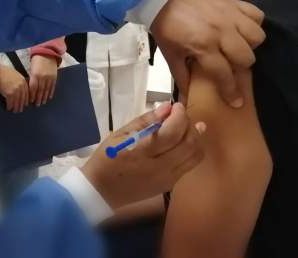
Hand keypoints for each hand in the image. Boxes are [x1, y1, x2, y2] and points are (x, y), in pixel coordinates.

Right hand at [0, 65, 28, 112]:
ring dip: (16, 107)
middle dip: (21, 105)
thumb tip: (20, 91)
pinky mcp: (9, 93)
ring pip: (17, 102)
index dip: (25, 100)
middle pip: (23, 98)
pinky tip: (8, 108)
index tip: (25, 104)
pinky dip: (9, 106)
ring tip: (15, 111)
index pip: (27, 93)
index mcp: (23, 81)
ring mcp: (15, 90)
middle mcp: (21, 86)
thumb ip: (19, 82)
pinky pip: (10, 102)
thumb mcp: (15, 75)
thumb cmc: (3, 72)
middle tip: (20, 109)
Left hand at [28, 55, 58, 105]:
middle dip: (38, 98)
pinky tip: (49, 97)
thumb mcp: (32, 69)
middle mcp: (43, 77)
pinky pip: (52, 86)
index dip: (32, 95)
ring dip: (44, 97)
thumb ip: (32, 78)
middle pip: (40, 90)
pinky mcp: (54, 77)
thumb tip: (30, 89)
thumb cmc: (37, 61)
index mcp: (35, 75)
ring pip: (46, 90)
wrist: (47, 53)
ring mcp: (49, 77)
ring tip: (43, 102)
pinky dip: (50, 92)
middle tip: (37, 105)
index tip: (31, 101)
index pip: (33, 88)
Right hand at [81, 102, 205, 209]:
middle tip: (179, 116)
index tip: (175, 106)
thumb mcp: (119, 135)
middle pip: (189, 144)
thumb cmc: (107, 159)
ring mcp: (167, 179)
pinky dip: (191, 151)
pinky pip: (190, 165)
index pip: (172, 132)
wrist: (102, 191)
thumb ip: (145, 121)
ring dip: (195, 138)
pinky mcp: (170, 186)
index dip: (179, 116)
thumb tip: (167, 108)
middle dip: (189, 125)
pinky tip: (183, 142)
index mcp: (143, 153)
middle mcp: (160, 168)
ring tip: (185, 128)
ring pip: (195, 156)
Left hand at [151, 0, 264, 107]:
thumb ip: (182, 77)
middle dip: (241, 67)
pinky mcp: (233, 2)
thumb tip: (186, 98)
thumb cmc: (166, 27)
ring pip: (257, 37)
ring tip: (237, 45)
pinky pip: (257, 15)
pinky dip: (254, 23)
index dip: (231, 91)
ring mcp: (230, 15)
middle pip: (247, 58)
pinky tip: (242, 28)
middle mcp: (221, 31)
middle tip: (231, 65)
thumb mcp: (170, 55)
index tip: (236, 101)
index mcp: (204, 46)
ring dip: (250, 45)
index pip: (224, 74)